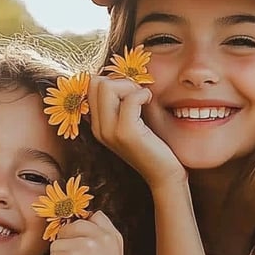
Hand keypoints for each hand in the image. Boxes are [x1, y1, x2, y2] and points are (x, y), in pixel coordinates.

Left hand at [47, 211, 127, 254]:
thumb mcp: (112, 254)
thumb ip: (99, 237)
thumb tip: (73, 227)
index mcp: (112, 235)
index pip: (93, 215)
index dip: (80, 226)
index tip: (77, 239)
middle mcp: (100, 236)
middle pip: (69, 227)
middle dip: (66, 243)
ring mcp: (85, 245)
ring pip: (57, 243)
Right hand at [88, 74, 184, 189]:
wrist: (163, 175)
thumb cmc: (152, 146)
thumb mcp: (132, 124)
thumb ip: (121, 105)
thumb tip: (120, 79)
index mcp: (98, 125)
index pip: (91, 85)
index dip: (113, 81)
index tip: (130, 93)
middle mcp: (99, 128)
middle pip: (96, 82)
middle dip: (120, 81)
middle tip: (138, 95)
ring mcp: (110, 131)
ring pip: (107, 86)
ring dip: (130, 86)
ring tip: (143, 99)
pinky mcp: (126, 133)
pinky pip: (130, 98)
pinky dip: (142, 94)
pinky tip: (149, 102)